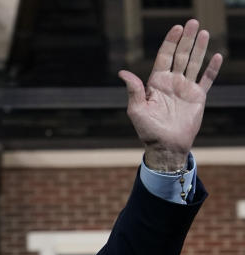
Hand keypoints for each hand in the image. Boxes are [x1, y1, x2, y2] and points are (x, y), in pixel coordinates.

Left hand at [118, 19, 222, 171]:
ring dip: (200, 48)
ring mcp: (186, 88)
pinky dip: (212, 69)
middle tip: (193, 22)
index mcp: (156, 83)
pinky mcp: (198, 97)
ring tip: (204, 33)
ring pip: (194, 63)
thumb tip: (123, 72)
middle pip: (181, 55)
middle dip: (186, 39)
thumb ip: (134, 90)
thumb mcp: (137, 109)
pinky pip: (207, 80)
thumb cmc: (148, 130)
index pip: (164, 57)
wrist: (166, 146)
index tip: (176, 28)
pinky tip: (217, 56)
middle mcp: (172, 82)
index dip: (170, 42)